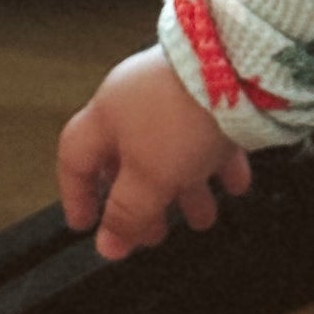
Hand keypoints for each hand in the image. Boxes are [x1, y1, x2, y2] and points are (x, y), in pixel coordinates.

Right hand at [57, 44, 253, 259]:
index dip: (77, 195)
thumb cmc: (180, 122)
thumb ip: (127, 213)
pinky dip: (217, 163)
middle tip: (156, 236)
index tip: (87, 226)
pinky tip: (235, 185)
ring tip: (204, 220)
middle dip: (143, 203)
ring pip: (172, 151)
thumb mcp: (148, 178)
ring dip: (186, 190)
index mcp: (105, 117)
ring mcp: (174, 93)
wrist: (239, 67)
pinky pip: (208, 134)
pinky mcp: (212, 90)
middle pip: (128, 160)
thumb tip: (106, 246)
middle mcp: (134, 101)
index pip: (74, 159)